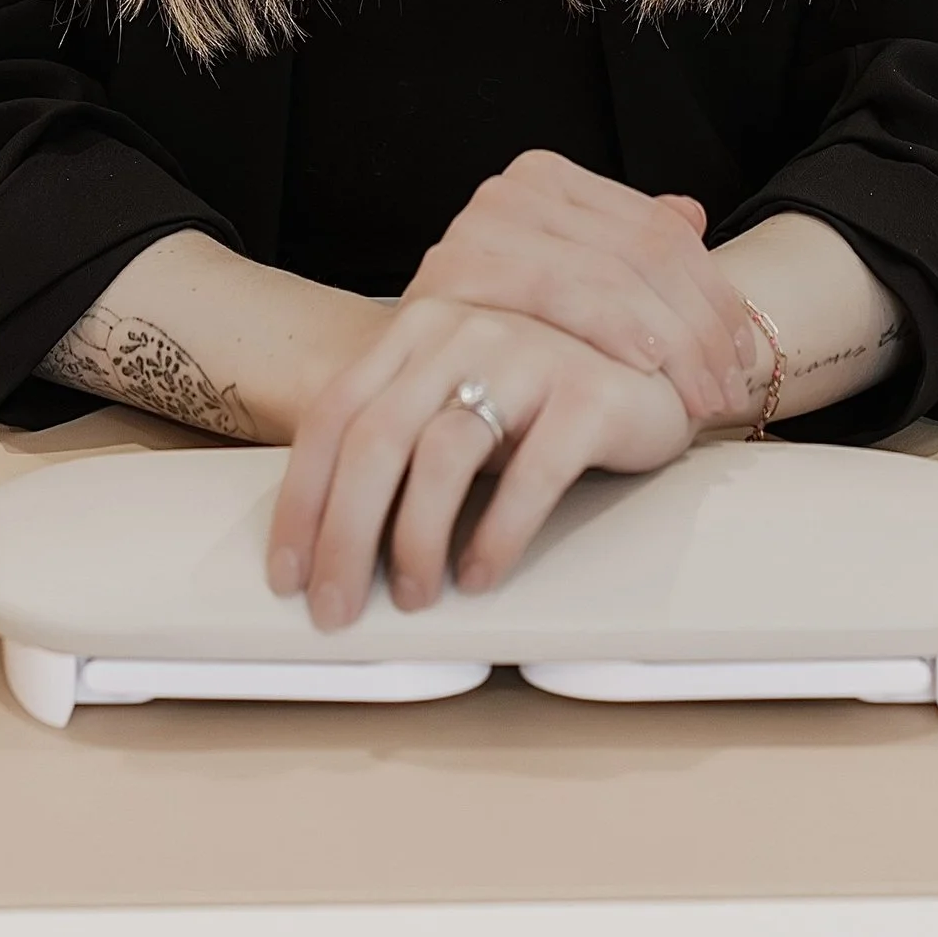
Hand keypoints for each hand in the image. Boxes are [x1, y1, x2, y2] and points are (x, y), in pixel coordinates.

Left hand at [267, 298, 693, 627]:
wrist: (650, 361)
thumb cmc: (538, 395)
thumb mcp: (454, 397)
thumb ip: (398, 435)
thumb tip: (323, 536)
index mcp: (417, 329)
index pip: (334, 415)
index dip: (301, 500)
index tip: (288, 573)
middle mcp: (464, 331)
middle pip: (376, 440)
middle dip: (345, 537)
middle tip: (336, 607)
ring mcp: (528, 356)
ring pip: (445, 455)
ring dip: (417, 540)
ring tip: (415, 595)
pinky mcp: (588, 393)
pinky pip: (532, 472)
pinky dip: (498, 533)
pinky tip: (481, 575)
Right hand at [402, 149, 764, 427]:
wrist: (412, 380)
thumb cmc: (512, 341)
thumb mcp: (582, 289)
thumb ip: (631, 247)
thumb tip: (692, 212)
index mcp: (545, 179)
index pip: (657, 228)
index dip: (713, 291)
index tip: (743, 351)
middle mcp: (507, 192)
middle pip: (640, 251)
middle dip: (698, 327)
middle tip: (728, 386)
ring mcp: (475, 229)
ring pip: (605, 274)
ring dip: (668, 341)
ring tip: (699, 395)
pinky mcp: (450, 276)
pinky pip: (551, 295)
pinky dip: (607, 329)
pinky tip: (644, 366)